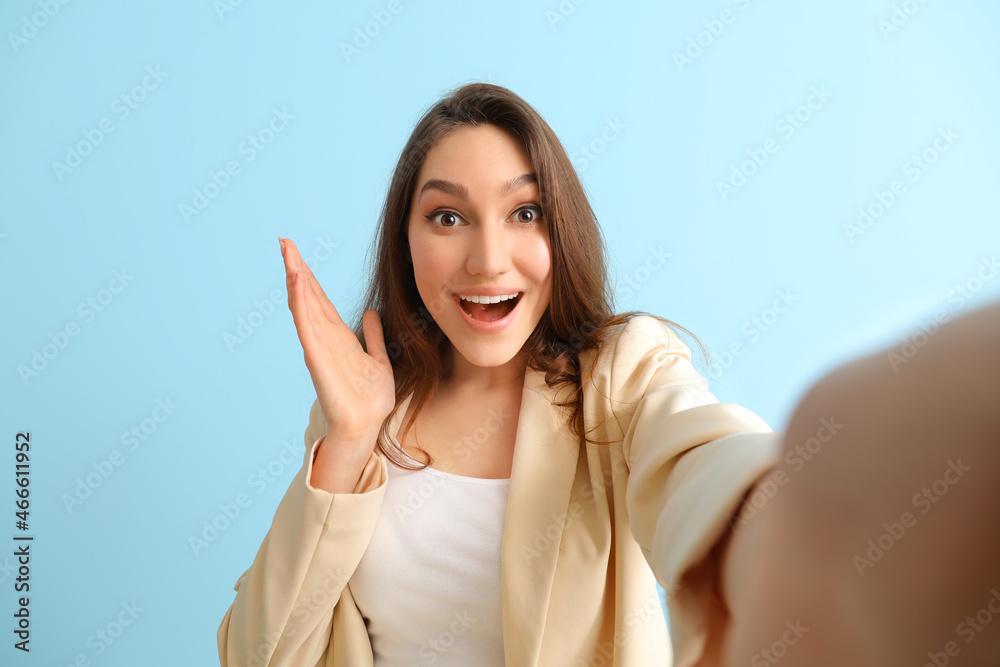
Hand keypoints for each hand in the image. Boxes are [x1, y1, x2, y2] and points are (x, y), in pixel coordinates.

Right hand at [279, 237, 394, 450]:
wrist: (366, 425)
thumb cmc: (370, 399)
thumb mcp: (378, 359)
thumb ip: (374, 336)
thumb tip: (370, 314)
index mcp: (338, 336)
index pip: (320, 299)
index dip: (310, 276)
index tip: (298, 253)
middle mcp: (325, 337)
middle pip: (307, 296)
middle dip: (297, 268)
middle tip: (284, 242)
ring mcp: (319, 346)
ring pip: (304, 305)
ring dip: (296, 279)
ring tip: (288, 254)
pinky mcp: (317, 357)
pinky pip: (307, 325)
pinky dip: (301, 303)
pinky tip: (296, 284)